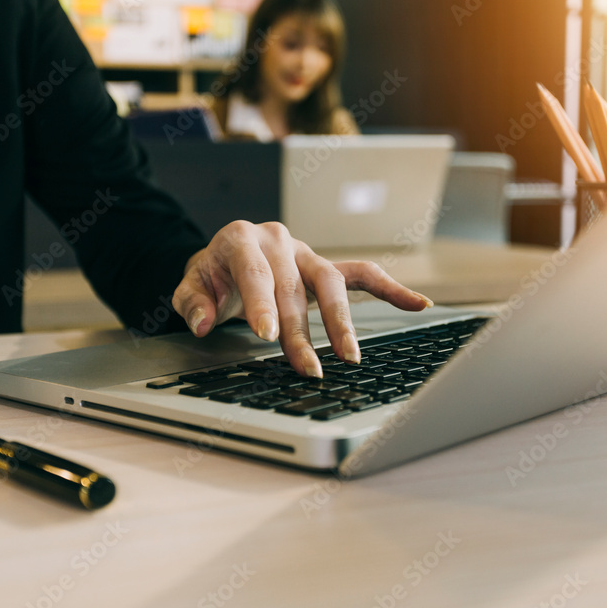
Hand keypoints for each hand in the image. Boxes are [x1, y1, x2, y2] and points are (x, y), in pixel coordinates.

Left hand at [172, 221, 433, 376]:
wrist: (225, 261)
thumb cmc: (212, 276)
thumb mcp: (189, 286)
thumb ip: (192, 302)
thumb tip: (203, 322)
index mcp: (241, 240)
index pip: (256, 272)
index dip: (262, 303)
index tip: (266, 334)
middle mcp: (278, 241)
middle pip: (294, 287)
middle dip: (300, 331)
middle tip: (308, 367)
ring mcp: (306, 253)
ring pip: (332, 283)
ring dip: (342, 322)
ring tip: (348, 356)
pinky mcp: (325, 267)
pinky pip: (362, 275)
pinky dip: (390, 289)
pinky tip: (417, 304)